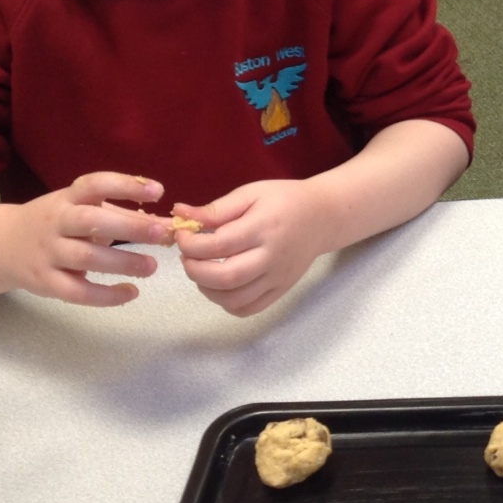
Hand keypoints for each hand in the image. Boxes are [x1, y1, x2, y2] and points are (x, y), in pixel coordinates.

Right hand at [5, 173, 171, 306]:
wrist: (1, 245)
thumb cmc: (57, 224)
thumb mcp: (84, 210)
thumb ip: (125, 216)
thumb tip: (170, 225)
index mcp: (68, 198)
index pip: (95, 184)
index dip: (125, 185)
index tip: (158, 191)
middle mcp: (56, 222)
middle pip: (91, 222)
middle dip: (128, 227)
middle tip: (161, 234)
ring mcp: (48, 253)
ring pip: (85, 258)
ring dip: (122, 263)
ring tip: (152, 267)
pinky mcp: (45, 281)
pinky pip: (76, 292)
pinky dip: (105, 296)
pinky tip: (130, 292)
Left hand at [170, 179, 329, 316]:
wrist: (323, 217)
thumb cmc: (284, 200)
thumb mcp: (250, 194)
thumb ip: (216, 209)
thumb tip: (180, 215)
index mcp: (263, 228)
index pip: (218, 245)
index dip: (190, 244)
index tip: (182, 236)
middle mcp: (271, 257)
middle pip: (225, 277)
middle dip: (194, 270)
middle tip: (188, 257)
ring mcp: (277, 278)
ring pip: (234, 299)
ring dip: (207, 289)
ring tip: (201, 270)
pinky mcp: (280, 290)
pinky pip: (248, 309)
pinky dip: (226, 303)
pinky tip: (221, 286)